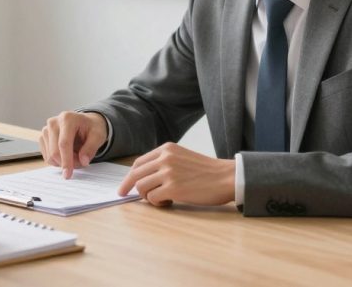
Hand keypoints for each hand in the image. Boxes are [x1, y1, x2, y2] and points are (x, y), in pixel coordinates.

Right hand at [39, 111, 107, 178]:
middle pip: (55, 152)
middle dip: (67, 163)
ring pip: (50, 156)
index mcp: (67, 119)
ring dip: (63, 162)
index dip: (66, 161)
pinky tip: (67, 153)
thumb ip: (91, 148)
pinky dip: (58, 160)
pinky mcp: (42, 137)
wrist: (85, 123)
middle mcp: (53, 122)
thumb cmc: (91, 128)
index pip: (64, 143)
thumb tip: (83, 161)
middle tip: (81, 162)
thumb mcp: (98, 136)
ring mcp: (46, 129)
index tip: (68, 174)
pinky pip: (47, 156)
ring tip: (76, 154)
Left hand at [117, 142, 234, 206]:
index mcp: (166, 149)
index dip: (129, 176)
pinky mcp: (173, 187)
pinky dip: (156, 203)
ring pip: (141, 187)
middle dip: (130, 187)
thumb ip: (164, 162)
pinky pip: (152, 198)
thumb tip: (143, 177)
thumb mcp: (182, 157)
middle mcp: (165, 158)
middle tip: (126, 196)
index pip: (138, 162)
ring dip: (147, 196)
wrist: (226, 177)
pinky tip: (168, 202)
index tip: (125, 186)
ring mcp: (168, 172)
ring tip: (161, 198)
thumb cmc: (207, 171)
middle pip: (135, 174)